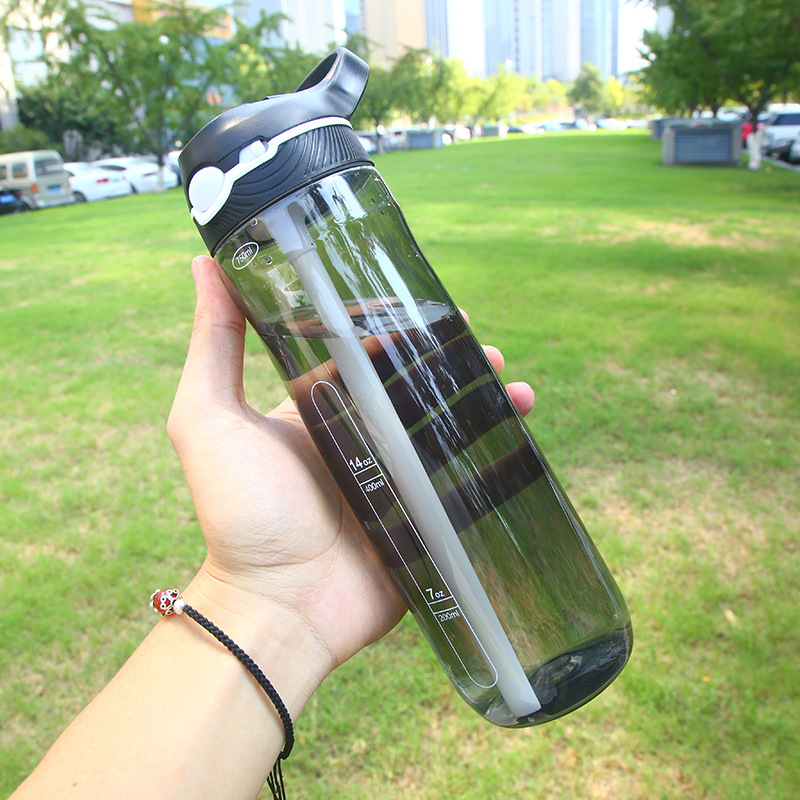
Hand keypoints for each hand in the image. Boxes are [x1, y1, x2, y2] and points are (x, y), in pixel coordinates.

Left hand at [168, 255, 535, 675]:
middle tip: (479, 345)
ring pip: (445, 425)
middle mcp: (356, 438)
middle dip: (447, 361)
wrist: (280, 607)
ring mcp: (393, 478)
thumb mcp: (208, 420)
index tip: (424, 303)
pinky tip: (520, 426)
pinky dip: (494, 451)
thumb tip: (207, 264)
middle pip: (411, 386)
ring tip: (510, 383)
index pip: (360, 354)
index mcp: (314, 409)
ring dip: (480, 399)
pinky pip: (465, 475)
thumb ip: (213, 345)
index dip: (392, 327)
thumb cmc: (241, 513)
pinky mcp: (422, 515)